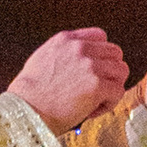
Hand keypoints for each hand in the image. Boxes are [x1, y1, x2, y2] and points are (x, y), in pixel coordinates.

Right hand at [7, 25, 129, 132]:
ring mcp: (90, 66)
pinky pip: (118, 91)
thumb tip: (80, 62)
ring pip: (121, 71)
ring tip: (95, 101)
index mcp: (66, 40)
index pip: (100, 36)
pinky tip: (92, 111)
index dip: (102, 54)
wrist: (25, 110)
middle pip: (115, 53)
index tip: (95, 69)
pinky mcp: (97, 85)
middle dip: (110, 71)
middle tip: (98, 89)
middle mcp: (80, 48)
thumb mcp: (43, 59)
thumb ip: (64, 54)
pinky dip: (109, 103)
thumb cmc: (29, 93)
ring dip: (112, 87)